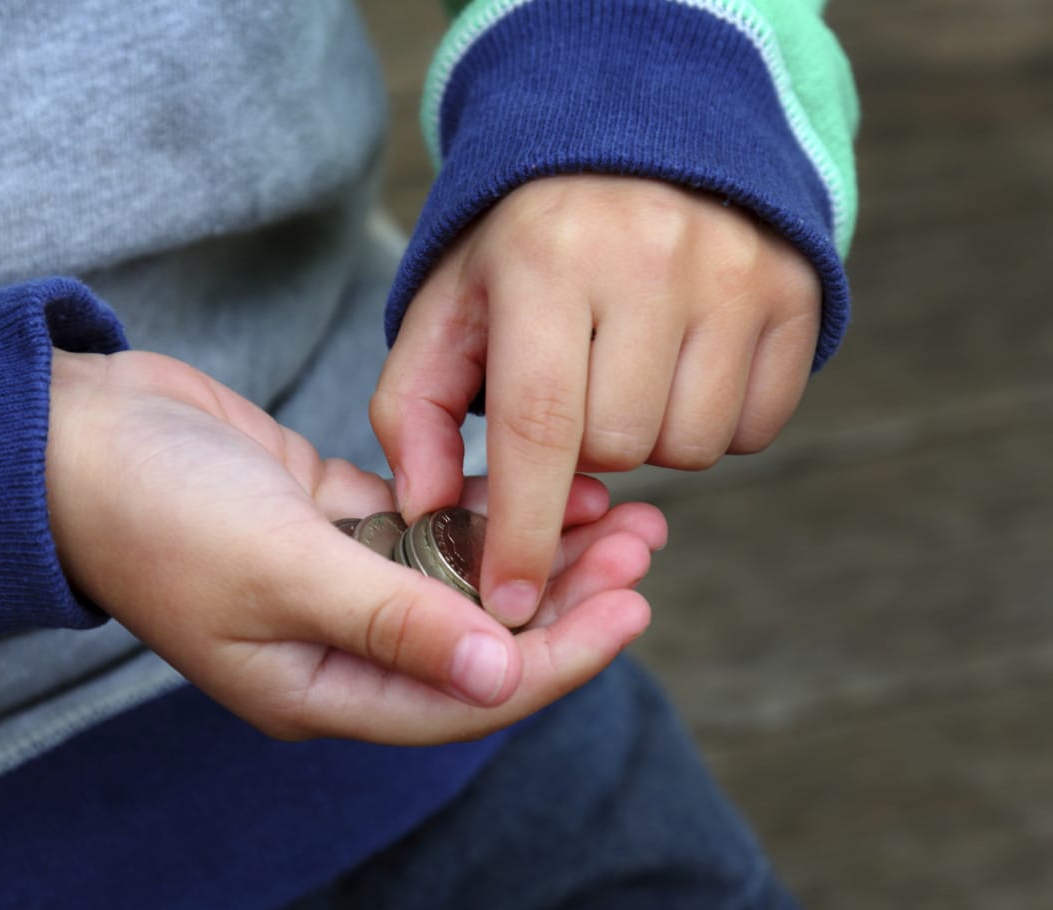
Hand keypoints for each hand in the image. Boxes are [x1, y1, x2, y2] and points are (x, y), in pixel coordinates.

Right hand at [45, 349, 664, 744]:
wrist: (71, 437)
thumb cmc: (155, 511)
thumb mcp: (280, 571)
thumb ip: (393, 621)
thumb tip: (500, 676)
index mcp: (317, 685)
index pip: (464, 694)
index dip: (556, 657)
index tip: (634, 608)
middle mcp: (334, 643)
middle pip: (475, 636)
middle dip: (562, 597)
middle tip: (643, 546)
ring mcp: (332, 579)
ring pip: (458, 576)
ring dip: (531, 545)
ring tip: (618, 507)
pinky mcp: (328, 518)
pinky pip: (424, 523)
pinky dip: (478, 506)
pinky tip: (537, 479)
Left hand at [373, 175, 819, 627]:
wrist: (634, 149)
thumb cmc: (523, 253)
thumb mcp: (448, 311)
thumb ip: (412, 411)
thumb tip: (426, 512)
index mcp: (546, 258)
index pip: (539, 425)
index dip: (524, 529)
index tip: (510, 603)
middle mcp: (651, 257)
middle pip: (620, 448)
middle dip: (583, 452)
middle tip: (571, 395)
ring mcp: (736, 271)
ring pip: (692, 447)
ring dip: (649, 441)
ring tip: (624, 376)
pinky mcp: (795, 292)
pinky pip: (756, 427)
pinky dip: (713, 424)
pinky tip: (680, 369)